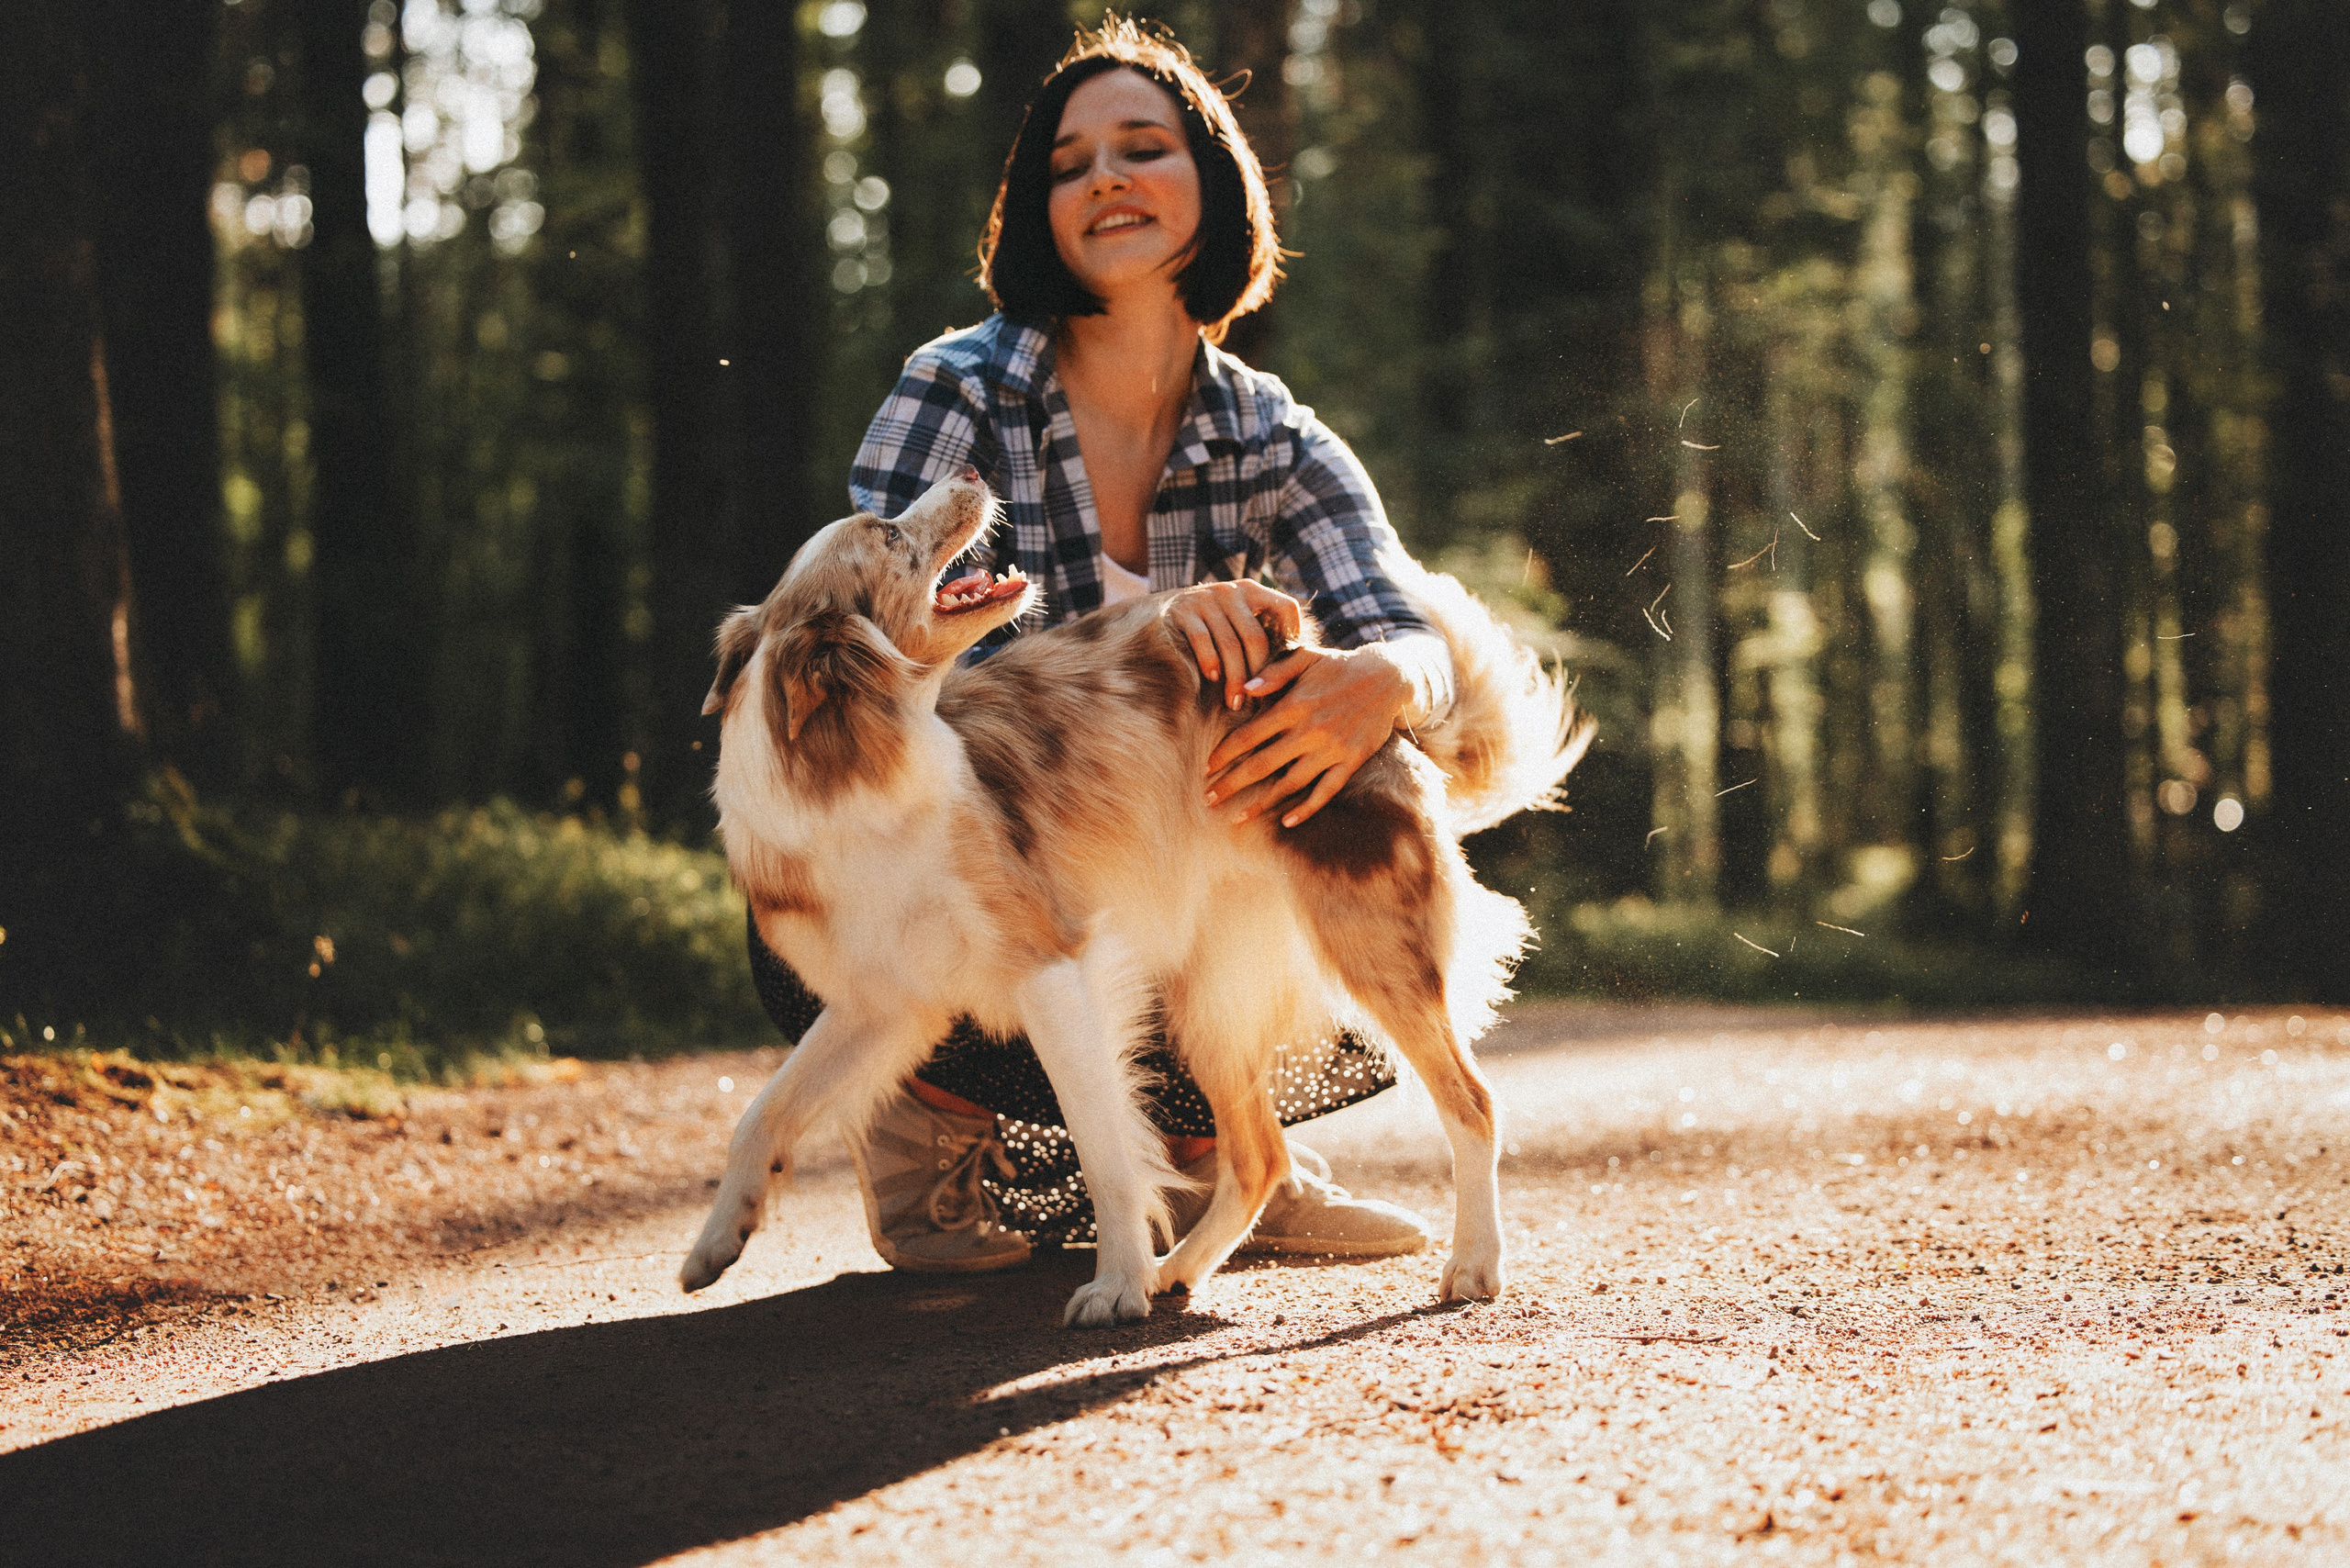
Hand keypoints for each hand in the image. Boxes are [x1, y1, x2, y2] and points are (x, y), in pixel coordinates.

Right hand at [1167, 581, 1302, 710]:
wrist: (1158, 612)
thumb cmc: (1210, 627)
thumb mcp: (1237, 621)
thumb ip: (1261, 633)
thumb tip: (1293, 670)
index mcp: (1253, 591)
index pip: (1286, 607)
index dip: (1293, 636)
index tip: (1287, 667)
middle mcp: (1231, 591)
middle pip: (1256, 637)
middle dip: (1258, 673)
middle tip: (1257, 700)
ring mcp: (1206, 598)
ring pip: (1230, 645)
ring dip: (1234, 678)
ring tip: (1235, 702)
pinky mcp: (1183, 610)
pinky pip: (1202, 641)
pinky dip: (1210, 663)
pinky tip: (1213, 679)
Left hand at [1204, 644, 1413, 827]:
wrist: (1388, 677)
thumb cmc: (1339, 665)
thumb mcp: (1306, 657)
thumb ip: (1274, 672)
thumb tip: (1244, 690)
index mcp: (1293, 705)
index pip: (1248, 735)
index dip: (1224, 754)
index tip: (1206, 768)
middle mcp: (1310, 730)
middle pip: (1261, 765)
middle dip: (1231, 784)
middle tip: (1208, 799)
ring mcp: (1332, 749)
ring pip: (1289, 784)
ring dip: (1260, 804)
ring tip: (1237, 818)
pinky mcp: (1351, 761)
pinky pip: (1325, 791)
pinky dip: (1306, 808)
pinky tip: (1286, 821)